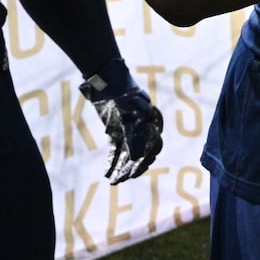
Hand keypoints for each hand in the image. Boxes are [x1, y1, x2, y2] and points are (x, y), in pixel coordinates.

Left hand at [79, 64, 163, 184]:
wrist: (106, 79)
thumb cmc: (120, 94)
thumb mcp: (127, 114)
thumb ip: (133, 135)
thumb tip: (137, 158)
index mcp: (152, 123)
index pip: (153, 147)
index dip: (144, 162)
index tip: (133, 174)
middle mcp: (143, 128)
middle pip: (141, 153)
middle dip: (131, 168)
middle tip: (120, 181)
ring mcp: (130, 130)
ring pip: (128, 154)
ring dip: (121, 168)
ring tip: (113, 181)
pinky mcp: (117, 131)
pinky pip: (117, 150)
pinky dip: (112, 161)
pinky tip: (106, 173)